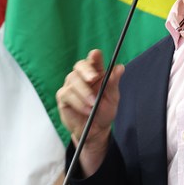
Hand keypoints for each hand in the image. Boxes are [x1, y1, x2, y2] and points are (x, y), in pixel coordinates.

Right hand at [56, 49, 124, 175]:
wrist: (95, 130)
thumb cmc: (104, 111)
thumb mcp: (112, 98)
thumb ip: (113, 83)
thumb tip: (120, 67)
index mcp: (96, 73)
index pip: (94, 60)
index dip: (94, 56)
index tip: (96, 54)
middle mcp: (82, 77)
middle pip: (80, 66)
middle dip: (86, 71)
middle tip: (93, 78)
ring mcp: (71, 86)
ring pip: (73, 80)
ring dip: (84, 93)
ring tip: (93, 105)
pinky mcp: (63, 97)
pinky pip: (67, 95)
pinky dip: (78, 103)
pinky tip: (86, 110)